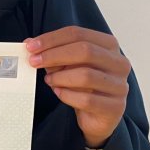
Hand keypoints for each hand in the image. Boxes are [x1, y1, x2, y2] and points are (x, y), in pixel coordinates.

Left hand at [25, 26, 129, 147]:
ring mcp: (120, 86)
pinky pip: (87, 99)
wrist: (98, 116)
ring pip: (86, 75)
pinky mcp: (115, 107)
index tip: (31, 46)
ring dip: (60, 77)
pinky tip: (59, 92)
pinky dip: (67, 95)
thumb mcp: (67, 64)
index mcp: (109, 45)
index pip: (78, 34)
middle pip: (85, 50)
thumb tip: (30, 43)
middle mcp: (119, 63)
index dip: (52, 39)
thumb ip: (52, 52)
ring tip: (49, 80)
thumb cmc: (83, 85)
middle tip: (34, 61)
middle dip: (54, 55)